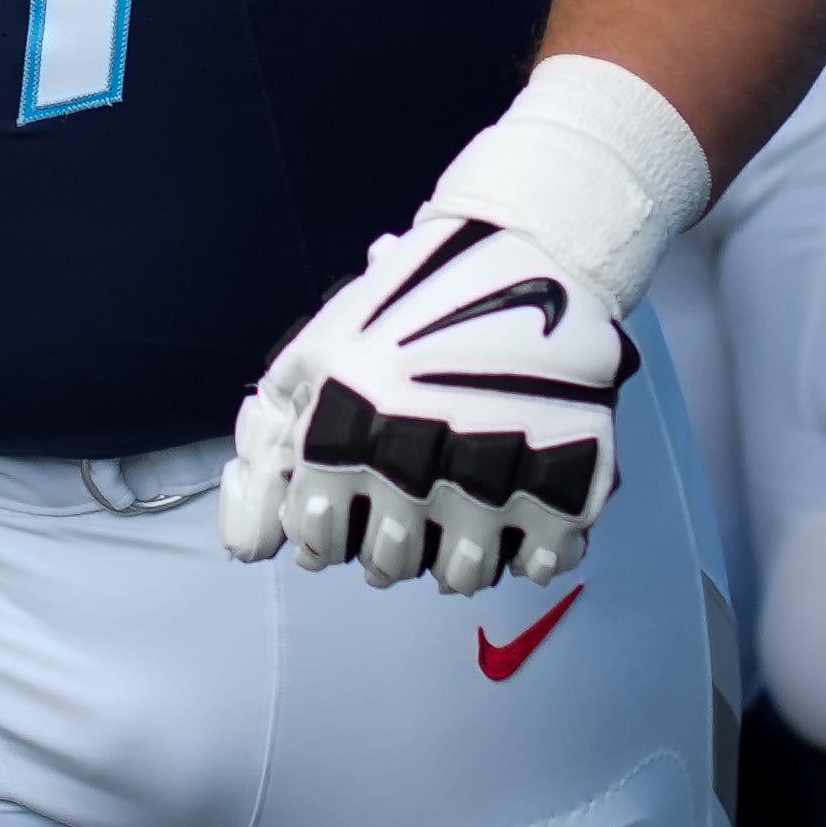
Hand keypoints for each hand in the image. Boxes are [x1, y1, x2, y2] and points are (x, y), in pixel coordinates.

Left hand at [221, 212, 627, 595]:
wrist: (532, 253)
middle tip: (403, 527)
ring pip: (463, 573)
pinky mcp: (567, 479)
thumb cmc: (414, 300)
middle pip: (389, 561)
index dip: (323, 536)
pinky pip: (541, 562)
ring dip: (456, 562)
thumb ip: (279, 424)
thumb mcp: (323, 342)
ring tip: (460, 526)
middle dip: (387, 551)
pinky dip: (530, 555)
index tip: (341, 521)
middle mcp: (413, 459)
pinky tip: (519, 520)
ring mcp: (494, 475)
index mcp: (345, 423)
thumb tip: (258, 525)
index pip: (317, 532)